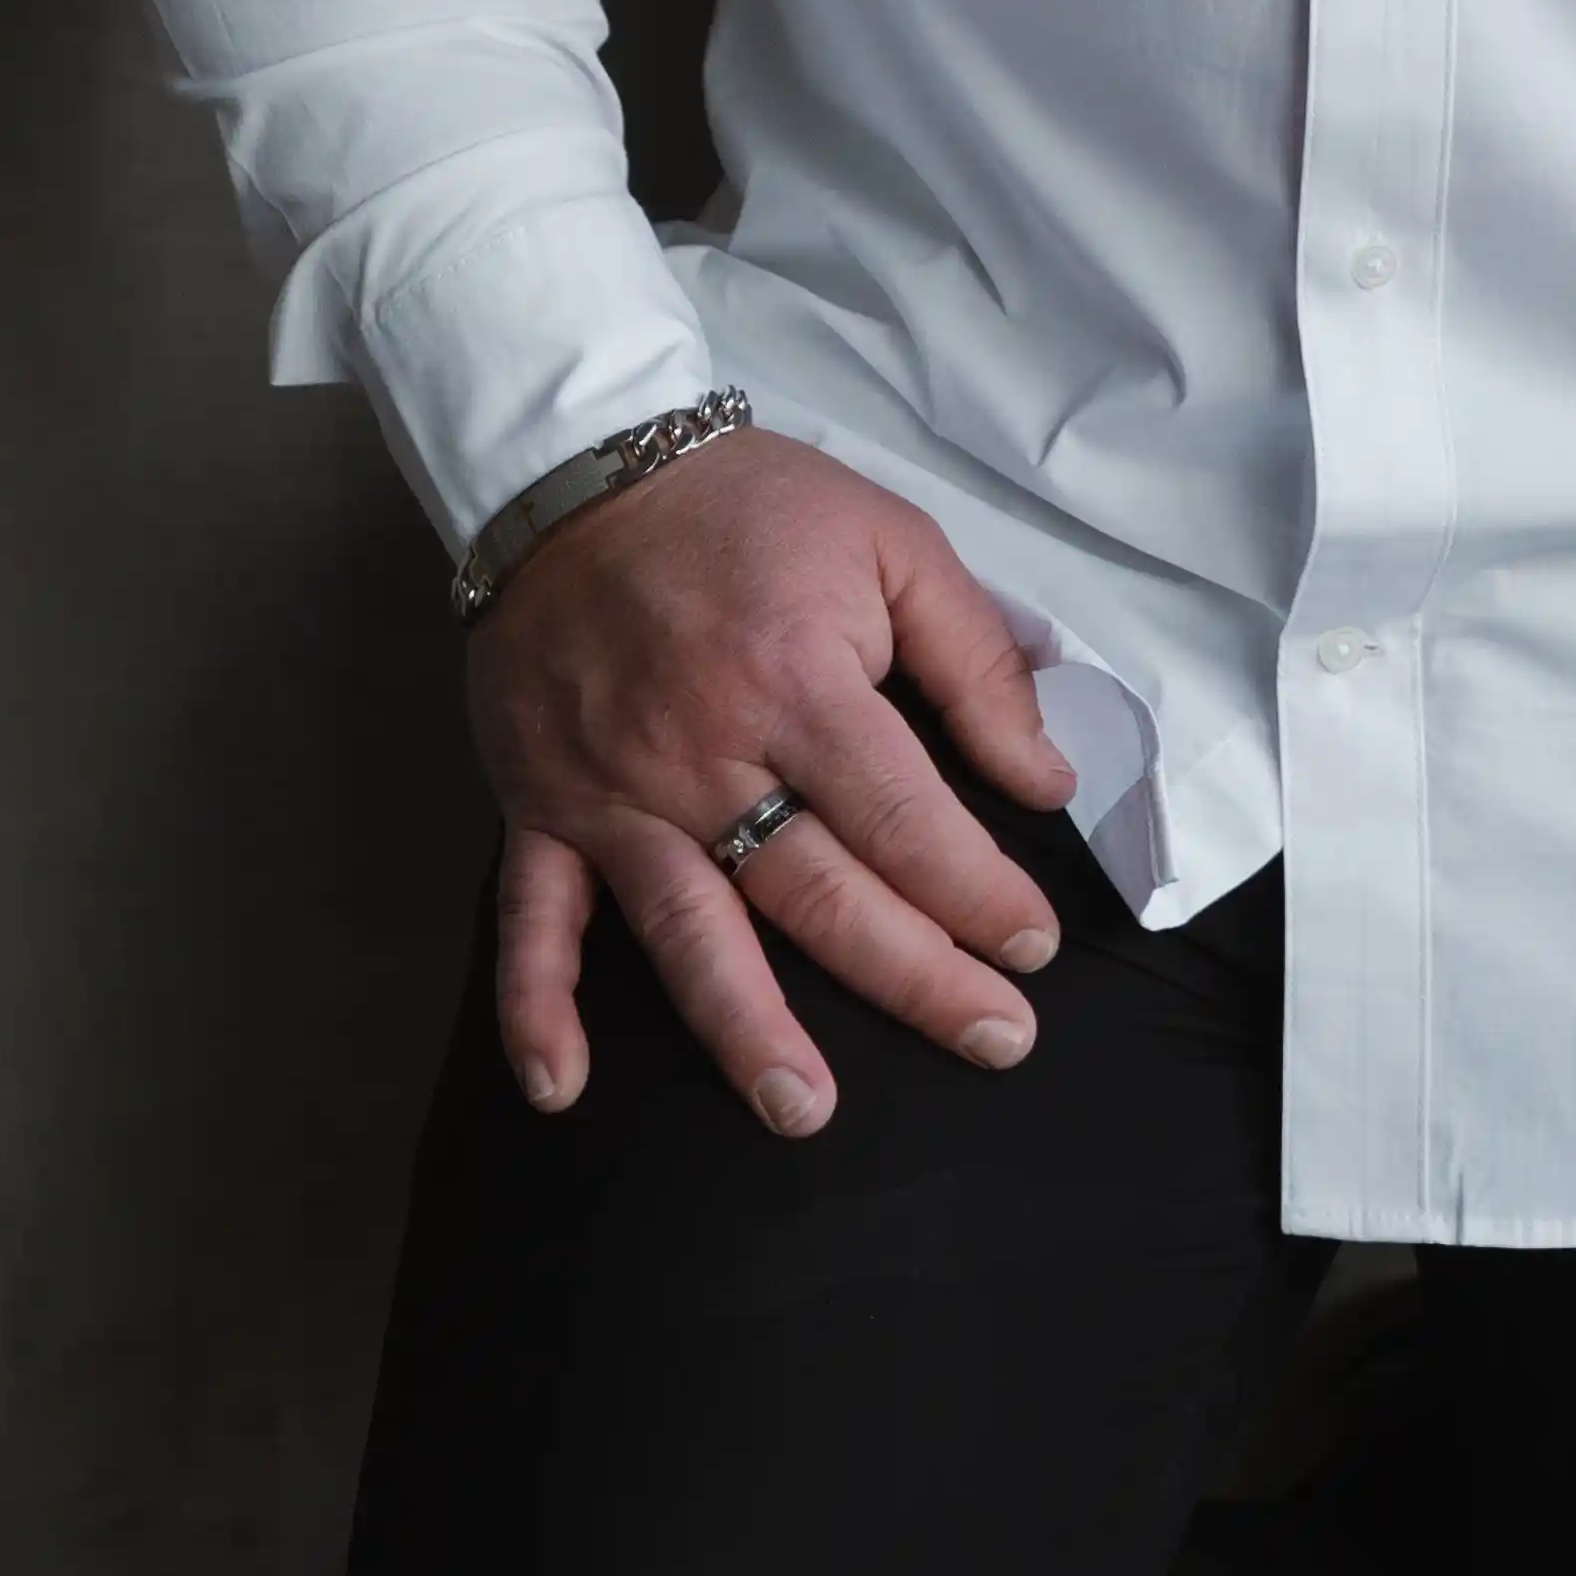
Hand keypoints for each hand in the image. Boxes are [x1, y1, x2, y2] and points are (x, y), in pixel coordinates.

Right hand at [461, 427, 1081, 1139]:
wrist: (581, 465)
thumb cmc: (750, 505)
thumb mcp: (891, 540)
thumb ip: (974, 659)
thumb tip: (1044, 780)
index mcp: (798, 682)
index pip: (905, 820)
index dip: (979, 892)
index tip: (1033, 948)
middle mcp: (705, 755)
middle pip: (819, 894)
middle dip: (915, 976)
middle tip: (994, 1041)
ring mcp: (614, 792)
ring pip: (689, 931)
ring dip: (744, 1029)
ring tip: (802, 1110)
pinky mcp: (540, 805)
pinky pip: (532, 919)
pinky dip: (537, 1006)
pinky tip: (560, 1090)